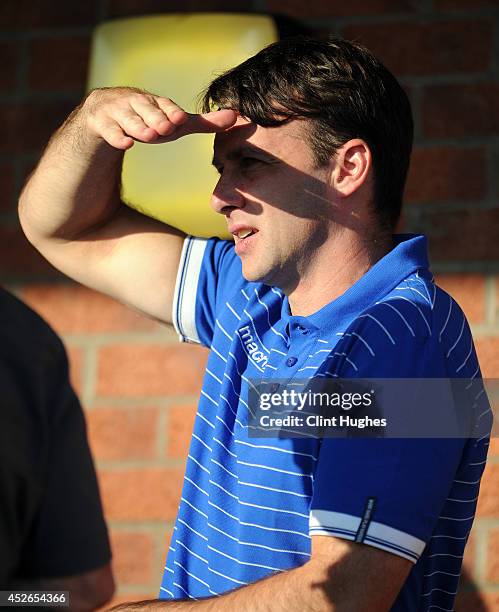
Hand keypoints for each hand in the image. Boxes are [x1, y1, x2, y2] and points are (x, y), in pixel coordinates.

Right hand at [82, 86, 237, 149]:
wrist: (103, 117)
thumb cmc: (147, 120)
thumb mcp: (174, 123)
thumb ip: (204, 123)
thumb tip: (236, 117)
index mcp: (154, 102)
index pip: (164, 106)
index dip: (171, 112)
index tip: (180, 120)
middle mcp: (134, 102)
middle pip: (146, 110)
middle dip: (155, 118)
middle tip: (165, 129)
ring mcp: (115, 112)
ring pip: (127, 119)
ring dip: (138, 127)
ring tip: (148, 136)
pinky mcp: (99, 123)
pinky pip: (108, 130)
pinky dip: (116, 136)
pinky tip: (125, 143)